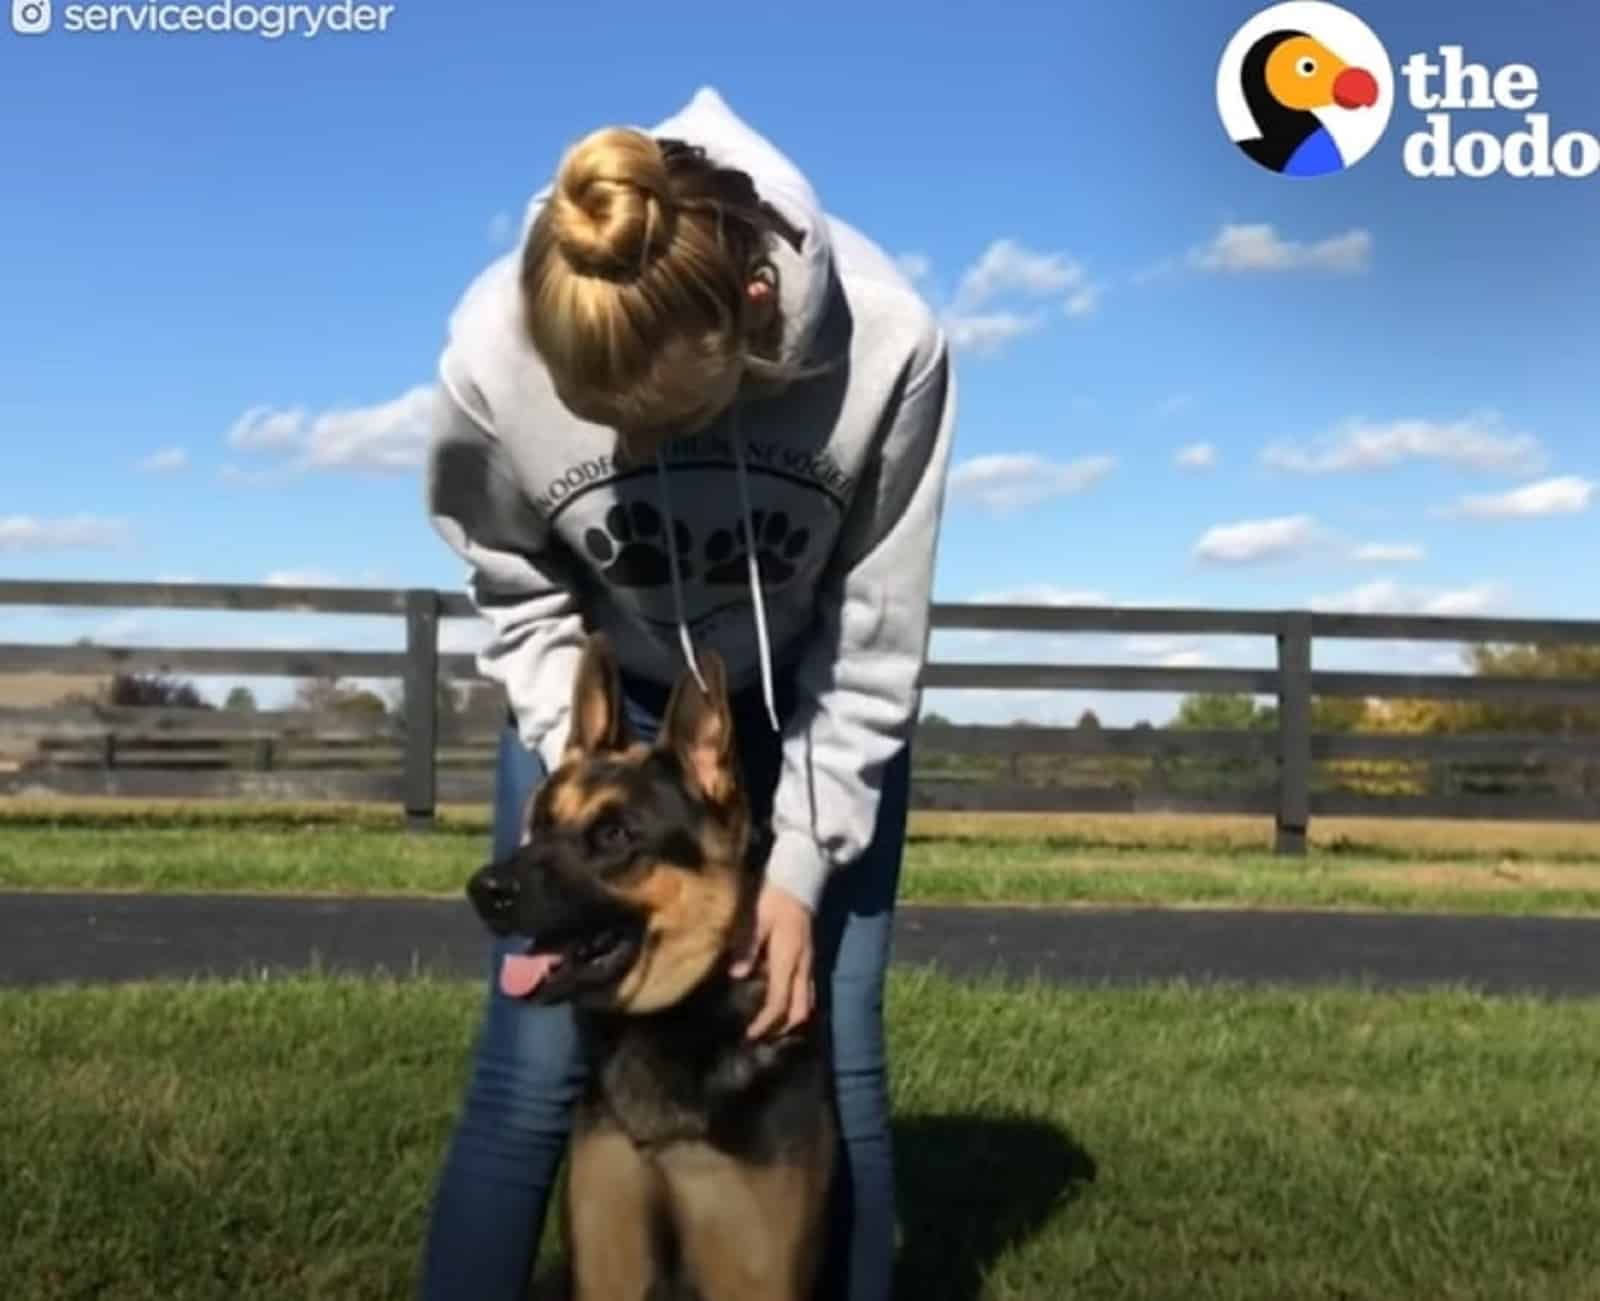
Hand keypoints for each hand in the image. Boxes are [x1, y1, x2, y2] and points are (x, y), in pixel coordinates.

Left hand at [730, 882, 813, 1039]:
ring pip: (807, 1002)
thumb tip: (737, 975)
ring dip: (791, 1018)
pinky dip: (796, 1004)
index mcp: (788, 959)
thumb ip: (747, 947)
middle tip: (761, 1035)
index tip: (751, 1034)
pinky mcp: (809, 958)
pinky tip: (781, 1002)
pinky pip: (807, 990)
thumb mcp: (756, 919)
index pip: (779, 1001)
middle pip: (800, 1010)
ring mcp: (809, 963)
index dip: (766, 1022)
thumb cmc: (774, 898)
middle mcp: (803, 966)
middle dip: (783, 1028)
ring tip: (771, 1025)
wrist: (800, 881)